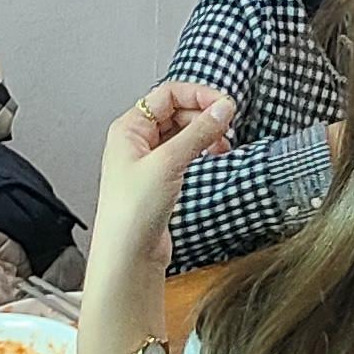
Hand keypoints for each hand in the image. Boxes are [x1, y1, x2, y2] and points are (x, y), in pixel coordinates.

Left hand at [90, 80, 237, 276]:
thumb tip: (223, 108)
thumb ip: (199, 132)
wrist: (127, 259)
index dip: (199, 95)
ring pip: (183, 132)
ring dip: (205, 133)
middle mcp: (136, 141)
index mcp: (129, 128)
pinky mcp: (159, 180)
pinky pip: (184, 152)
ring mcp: (148, 161)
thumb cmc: (131, 213)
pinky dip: (201, 150)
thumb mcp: (169, 163)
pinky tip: (212, 156)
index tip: (224, 104)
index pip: (168, 93)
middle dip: (204, 116)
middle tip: (227, 125)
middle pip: (177, 111)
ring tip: (222, 144)